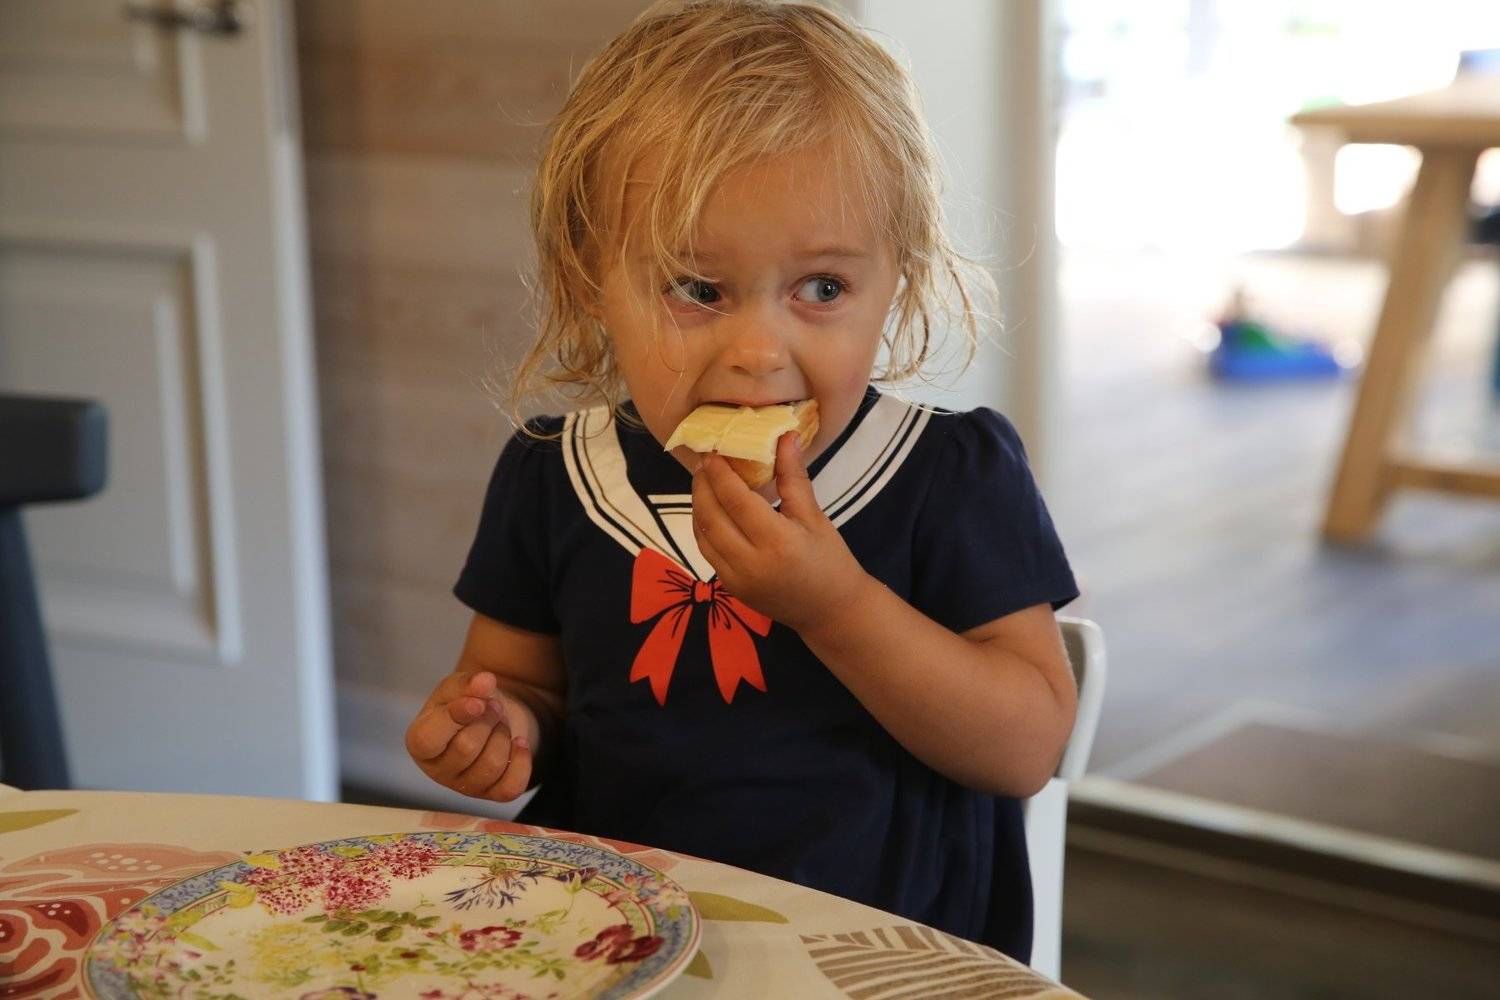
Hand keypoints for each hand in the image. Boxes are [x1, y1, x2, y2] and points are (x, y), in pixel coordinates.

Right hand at [405, 670, 537, 801]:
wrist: (493, 717)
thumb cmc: (467, 702)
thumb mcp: (459, 686)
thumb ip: (467, 683)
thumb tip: (484, 681)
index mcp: (420, 742)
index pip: (429, 739)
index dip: (457, 717)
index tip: (478, 701)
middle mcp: (437, 770)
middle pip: (466, 749)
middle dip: (487, 720)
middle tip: (492, 707)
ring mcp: (465, 786)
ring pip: (491, 766)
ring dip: (503, 736)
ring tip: (500, 723)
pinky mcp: (492, 794)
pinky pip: (510, 788)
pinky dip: (521, 761)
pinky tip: (518, 743)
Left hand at [692, 430, 870, 632]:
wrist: (831, 612)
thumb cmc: (830, 562)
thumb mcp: (815, 517)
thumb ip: (793, 477)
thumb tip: (785, 436)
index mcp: (777, 542)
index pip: (735, 500)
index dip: (720, 473)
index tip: (712, 450)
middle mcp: (750, 563)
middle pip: (711, 516)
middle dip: (702, 485)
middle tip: (704, 461)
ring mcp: (736, 580)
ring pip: (703, 535)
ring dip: (698, 505)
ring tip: (704, 481)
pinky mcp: (730, 588)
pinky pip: (707, 552)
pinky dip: (704, 527)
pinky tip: (710, 509)